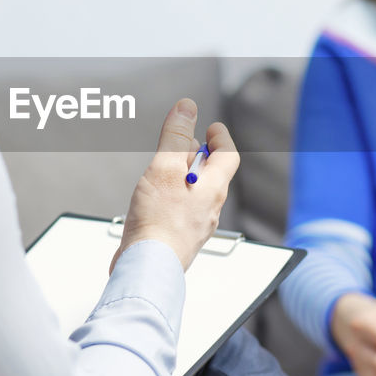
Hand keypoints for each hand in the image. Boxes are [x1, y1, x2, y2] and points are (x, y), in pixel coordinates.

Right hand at [111, 98, 239, 272]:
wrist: (148, 266)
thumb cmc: (159, 222)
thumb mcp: (165, 168)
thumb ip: (176, 137)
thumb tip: (187, 108)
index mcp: (214, 188)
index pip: (228, 155)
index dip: (221, 137)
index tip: (212, 127)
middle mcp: (210, 208)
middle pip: (211, 173)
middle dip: (197, 155)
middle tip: (183, 144)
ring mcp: (196, 225)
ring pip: (196, 192)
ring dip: (183, 176)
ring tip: (163, 171)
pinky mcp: (180, 237)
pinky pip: (183, 209)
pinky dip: (173, 197)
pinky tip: (155, 200)